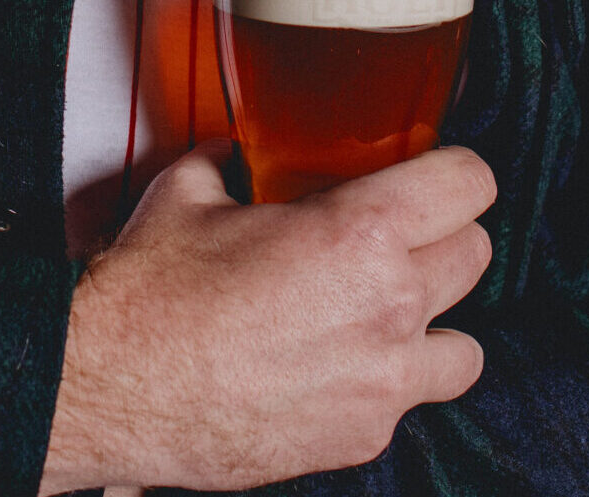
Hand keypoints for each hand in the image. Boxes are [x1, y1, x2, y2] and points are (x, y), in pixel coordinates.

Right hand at [40, 140, 493, 493]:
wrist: (113, 386)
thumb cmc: (153, 293)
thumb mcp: (191, 192)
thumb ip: (228, 162)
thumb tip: (227, 151)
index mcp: (361, 231)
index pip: (469, 184)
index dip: (456, 172)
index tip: (442, 174)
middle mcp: (390, 305)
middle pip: (475, 256)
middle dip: (444, 239)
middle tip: (404, 237)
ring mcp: (383, 381)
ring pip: (467, 347)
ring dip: (436, 324)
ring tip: (390, 314)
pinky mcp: (361, 437)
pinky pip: (410, 403)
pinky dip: (388, 385)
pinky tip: (341, 367)